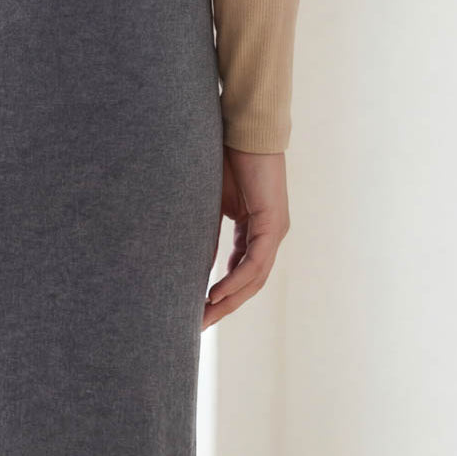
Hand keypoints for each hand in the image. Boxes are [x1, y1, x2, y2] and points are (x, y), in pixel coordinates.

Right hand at [202, 146, 289, 329]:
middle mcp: (270, 234)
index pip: (240, 272)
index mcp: (255, 230)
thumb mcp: (209, 204)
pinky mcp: (273, 223)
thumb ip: (204, 231)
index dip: (220, 295)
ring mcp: (275, 230)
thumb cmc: (223, 158)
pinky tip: (216, 294)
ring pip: (254, 278)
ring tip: (204, 316)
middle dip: (224, 306)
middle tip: (199, 326)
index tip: (197, 312)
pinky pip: (255, 262)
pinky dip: (235, 279)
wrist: (243, 129)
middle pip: (249, 283)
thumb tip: (181, 258)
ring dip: (229, 300)